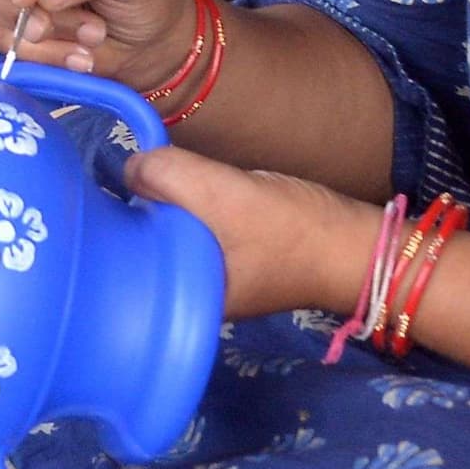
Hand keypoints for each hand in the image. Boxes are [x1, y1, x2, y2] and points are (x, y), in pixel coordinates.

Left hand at [123, 144, 370, 321]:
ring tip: (174, 181)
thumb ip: (165, 175)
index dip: (117, 221)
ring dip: (174, 205)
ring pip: (174, 232)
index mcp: (182, 299)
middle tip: (148, 178)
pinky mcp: (234, 260)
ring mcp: (215, 279)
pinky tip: (203, 191)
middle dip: (147, 209)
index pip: (128, 260)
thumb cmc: (289, 227)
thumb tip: (131, 168)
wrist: (356, 243)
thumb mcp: (219, 193)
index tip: (114, 189)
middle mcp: (193, 297)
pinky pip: (198, 229)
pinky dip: (197, 208)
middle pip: (147, 244)